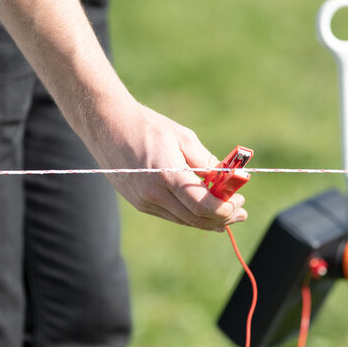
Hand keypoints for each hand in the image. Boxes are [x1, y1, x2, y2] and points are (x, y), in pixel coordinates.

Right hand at [85, 99, 247, 230]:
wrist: (106, 126)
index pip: (201, 205)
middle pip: (195, 218)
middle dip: (222, 218)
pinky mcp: (139, 203)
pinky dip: (191, 215)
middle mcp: (153, 194)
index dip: (225, 209)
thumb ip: (206, 162)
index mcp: (166, 174)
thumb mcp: (183, 138)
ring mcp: (144, 202)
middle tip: (241, 212)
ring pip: (184, 220)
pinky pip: (171, 215)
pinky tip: (204, 210)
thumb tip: (226, 180)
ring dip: (208, 219)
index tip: (239, 204)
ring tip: (229, 213)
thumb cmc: (147, 127)